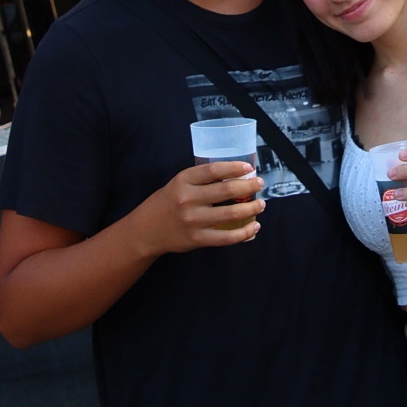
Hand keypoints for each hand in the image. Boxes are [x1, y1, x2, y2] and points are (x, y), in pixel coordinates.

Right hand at [138, 161, 265, 253]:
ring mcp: (193, 220)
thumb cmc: (168, 202)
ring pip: (230, 214)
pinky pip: (226, 238)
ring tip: (260, 204)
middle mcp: (188, 199)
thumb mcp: (179, 184)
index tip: (249, 168)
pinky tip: (254, 227)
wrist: (146, 230)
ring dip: (251, 209)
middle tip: (259, 184)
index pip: (214, 170)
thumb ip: (202, 180)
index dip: (234, 167)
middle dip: (248, 186)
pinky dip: (244, 232)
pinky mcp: (197, 239)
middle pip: (226, 190)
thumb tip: (236, 176)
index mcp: (183, 180)